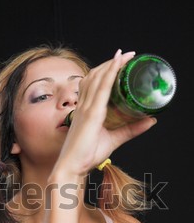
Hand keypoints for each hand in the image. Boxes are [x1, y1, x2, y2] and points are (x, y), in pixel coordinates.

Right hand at [53, 49, 156, 178]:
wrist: (72, 167)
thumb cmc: (86, 156)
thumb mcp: (113, 139)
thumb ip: (130, 129)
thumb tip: (150, 120)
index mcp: (86, 110)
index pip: (93, 83)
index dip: (105, 70)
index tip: (119, 61)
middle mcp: (84, 105)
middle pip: (95, 76)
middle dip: (111, 63)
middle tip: (128, 55)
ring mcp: (86, 108)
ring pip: (98, 78)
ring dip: (112, 64)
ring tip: (125, 56)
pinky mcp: (91, 114)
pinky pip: (101, 89)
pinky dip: (110, 74)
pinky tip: (118, 64)